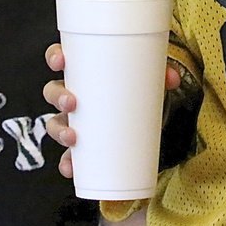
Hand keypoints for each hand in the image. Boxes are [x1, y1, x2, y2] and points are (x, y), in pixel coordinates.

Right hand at [43, 43, 181, 178]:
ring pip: (56, 123)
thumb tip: (172, 78)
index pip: (60, 58)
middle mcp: (75, 95)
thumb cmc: (138, 89)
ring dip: (59, 130)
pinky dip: (67, 162)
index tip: (60, 61)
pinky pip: (68, 154)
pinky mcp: (84, 144)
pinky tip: (70, 168)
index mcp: (85, 71)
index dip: (55, 57)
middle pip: (53, 92)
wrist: (147, 117)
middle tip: (72, 102)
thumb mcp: (149, 78)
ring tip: (73, 137)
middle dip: (58, 97)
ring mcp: (77, 120)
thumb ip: (161, 74)